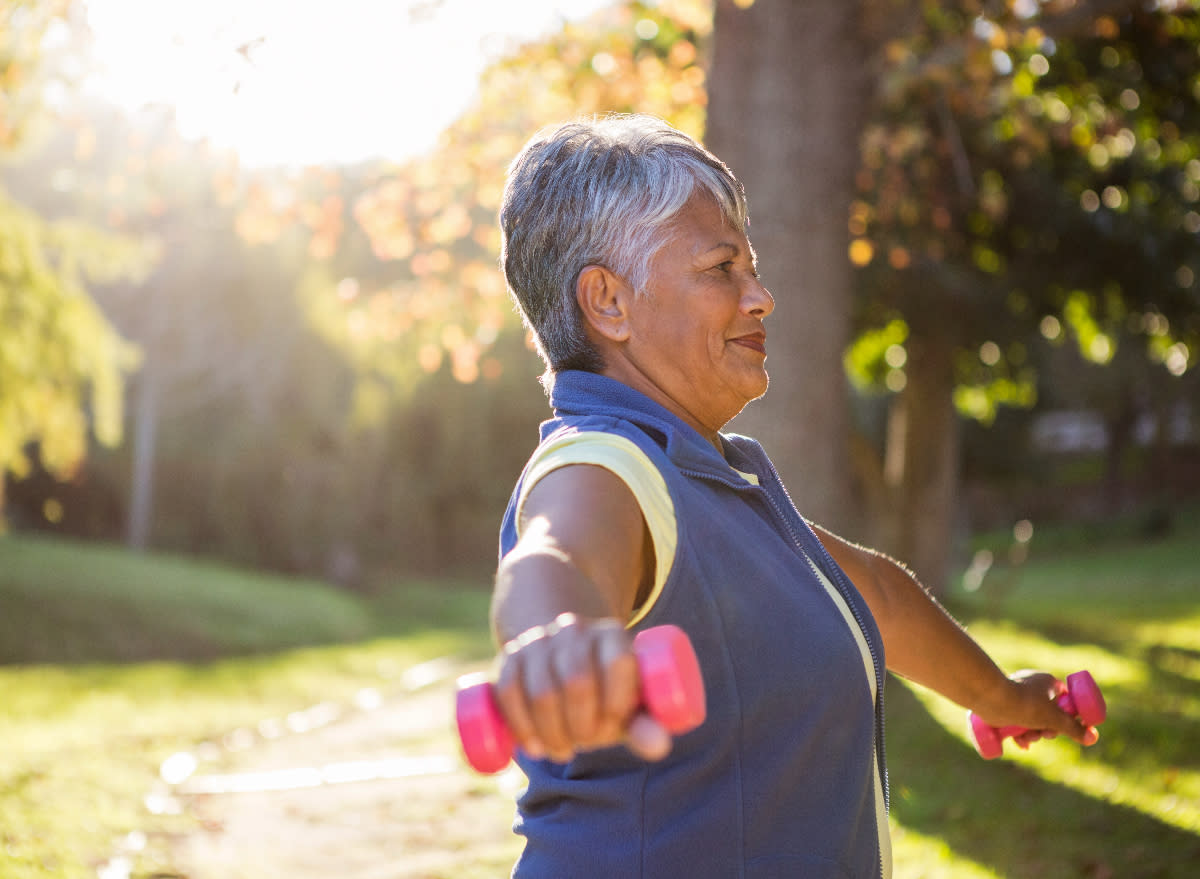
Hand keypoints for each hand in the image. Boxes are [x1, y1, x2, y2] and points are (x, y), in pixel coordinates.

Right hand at [493, 613, 671, 763]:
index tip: (613, 729)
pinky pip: (509, 691)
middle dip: (582, 726)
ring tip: (561, 751)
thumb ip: (645, 725)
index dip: (617, 704)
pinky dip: (521, 725)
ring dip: (552, 733)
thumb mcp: (627, 702)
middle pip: (577, 682)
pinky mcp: (509, 657)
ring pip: (542, 692)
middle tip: (585, 744)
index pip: (618, 664)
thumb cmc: (603, 689)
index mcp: (612, 633)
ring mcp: (539, 641)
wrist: (559, 656)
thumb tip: (660, 748)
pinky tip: (533, 746)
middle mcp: (574, 629)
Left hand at [977, 670, 1099, 748]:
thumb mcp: (1053, 719)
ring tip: (1026, 739)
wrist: (988, 698)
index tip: (1065, 728)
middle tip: (1044, 734)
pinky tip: (1020, 743)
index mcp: (1046, 681)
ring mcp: (1015, 693)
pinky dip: (1019, 732)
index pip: (1064, 699)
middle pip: (1048, 712)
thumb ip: (1074, 729)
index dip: (1067, 716)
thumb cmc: (1024, 704)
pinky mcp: (1001, 703)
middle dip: (1048, 729)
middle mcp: (1031, 685)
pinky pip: (1016, 719)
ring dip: (1033, 733)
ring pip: (1031, 718)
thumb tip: (1093, 738)